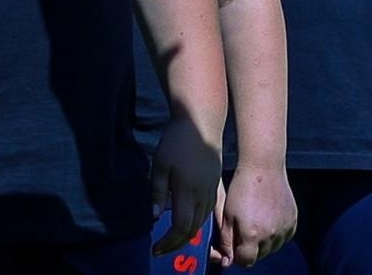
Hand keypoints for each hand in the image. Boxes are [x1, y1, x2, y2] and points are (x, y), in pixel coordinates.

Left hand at [150, 121, 222, 255]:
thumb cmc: (177, 142)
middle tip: (162, 247)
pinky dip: (198, 223)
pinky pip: (209, 213)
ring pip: (202, 223)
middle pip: (193, 230)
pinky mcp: (216, 187)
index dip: (168, 242)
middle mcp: (203, 196)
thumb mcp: (160, 165)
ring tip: (172, 239)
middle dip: (177, 243)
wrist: (202, 124)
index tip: (155, 248)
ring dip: (188, 235)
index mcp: (187, 191)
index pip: (180, 227)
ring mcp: (212, 192)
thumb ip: (157, 192)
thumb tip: (155, 217)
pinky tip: (189, 223)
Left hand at [213, 164, 297, 266]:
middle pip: (260, 255)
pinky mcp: (293, 221)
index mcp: (252, 235)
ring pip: (272, 248)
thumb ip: (227, 241)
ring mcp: (284, 228)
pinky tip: (268, 218)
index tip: (235, 243)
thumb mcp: (227, 215)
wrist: (263, 167)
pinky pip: (284, 237)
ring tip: (257, 220)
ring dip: (264, 241)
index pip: (246, 261)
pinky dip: (276, 233)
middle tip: (245, 227)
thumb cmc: (241, 189)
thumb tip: (228, 262)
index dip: (238, 255)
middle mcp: (270, 235)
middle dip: (251, 247)